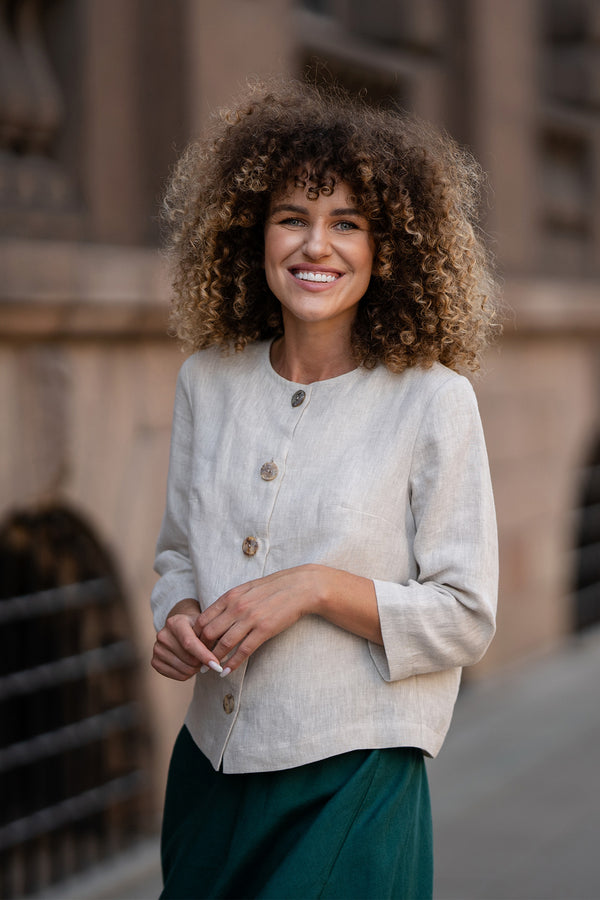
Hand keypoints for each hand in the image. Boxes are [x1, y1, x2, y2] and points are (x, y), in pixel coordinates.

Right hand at [151, 598, 222, 680]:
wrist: (182, 628)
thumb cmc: (199, 628)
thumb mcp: (207, 626)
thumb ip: (214, 638)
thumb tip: (222, 656)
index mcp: (175, 622)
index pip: (189, 643)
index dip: (204, 655)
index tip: (217, 665)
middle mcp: (163, 634)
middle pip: (188, 658)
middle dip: (202, 663)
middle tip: (210, 660)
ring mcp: (157, 648)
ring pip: (183, 669)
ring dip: (196, 669)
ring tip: (199, 661)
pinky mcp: (155, 661)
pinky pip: (175, 675)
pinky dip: (187, 675)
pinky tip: (190, 665)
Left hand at [194, 565, 321, 674]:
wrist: (299, 587)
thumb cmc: (273, 588)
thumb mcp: (247, 589)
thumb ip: (230, 601)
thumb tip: (215, 616)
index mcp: (230, 596)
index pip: (203, 619)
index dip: (196, 636)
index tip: (195, 647)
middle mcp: (236, 607)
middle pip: (209, 633)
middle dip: (201, 650)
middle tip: (199, 661)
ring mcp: (250, 619)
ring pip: (224, 644)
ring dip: (214, 660)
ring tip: (210, 669)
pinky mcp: (264, 630)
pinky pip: (243, 651)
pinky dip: (232, 664)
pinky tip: (227, 671)